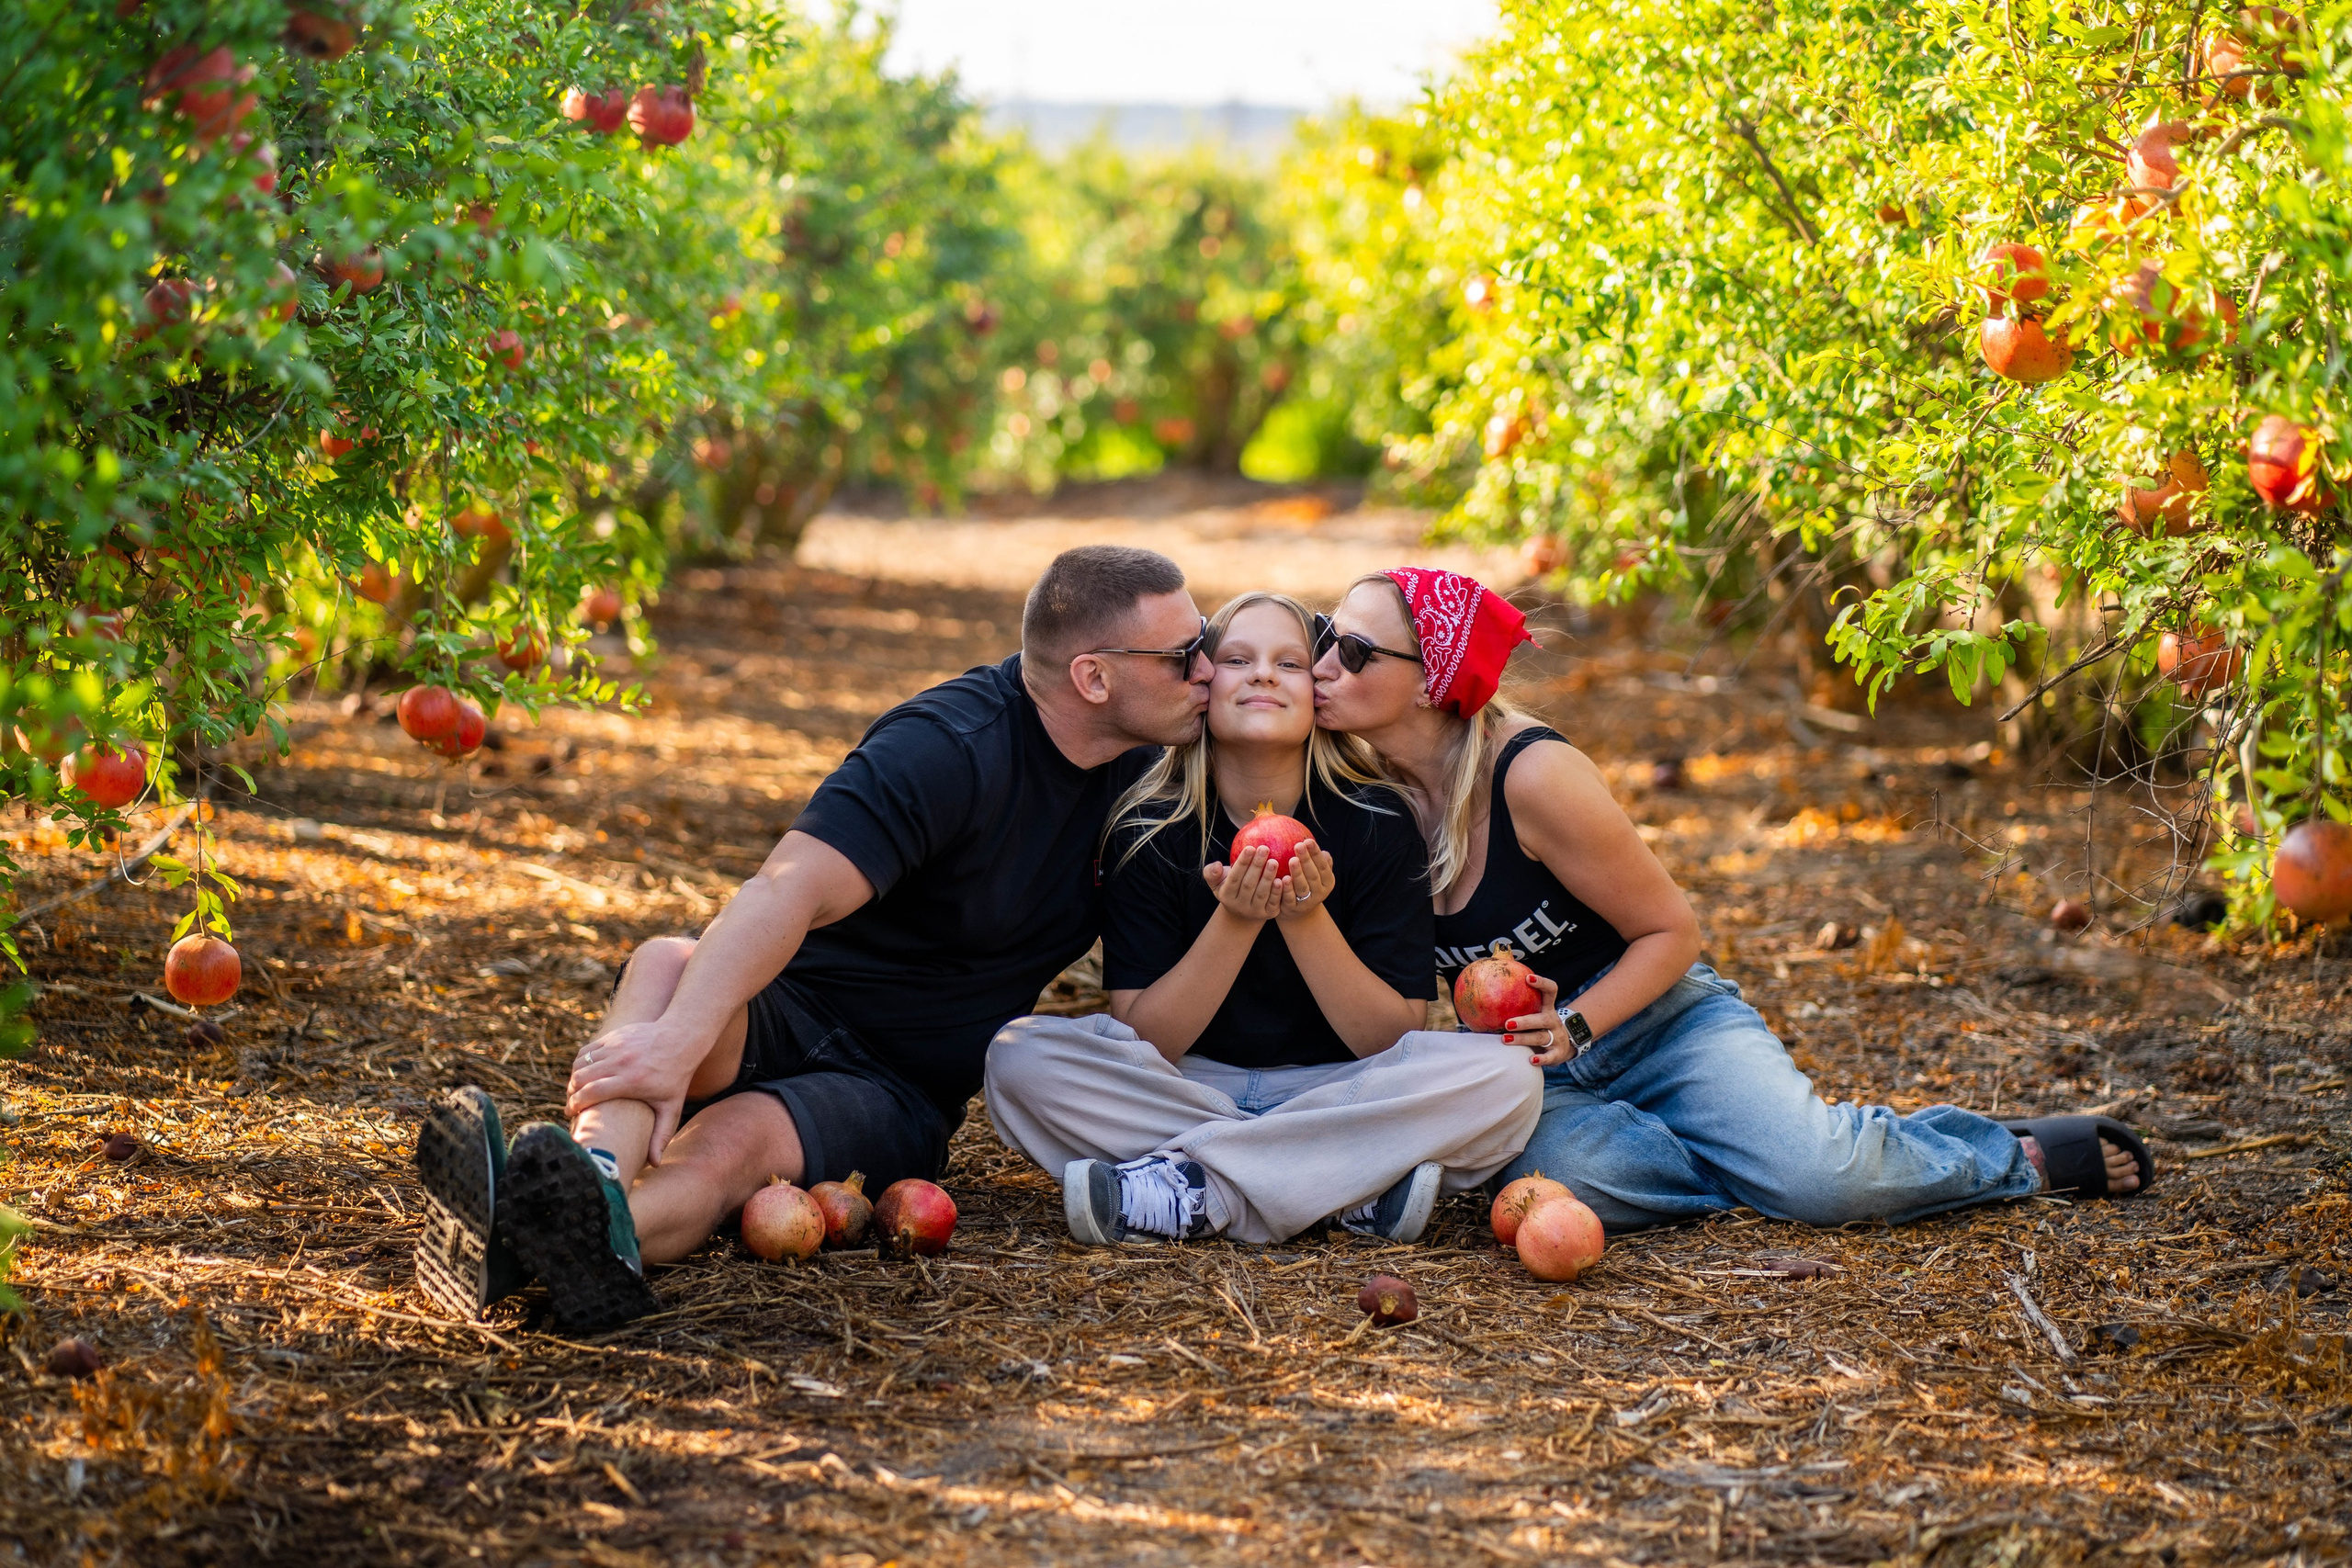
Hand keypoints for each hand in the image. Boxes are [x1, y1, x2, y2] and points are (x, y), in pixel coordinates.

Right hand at [566, 1017, 698, 1160]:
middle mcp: (621, 1062)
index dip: (575, 1104)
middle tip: (572, 1104)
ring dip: (574, 1078)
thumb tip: (654, 1164)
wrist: (681, 1039)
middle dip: (571, 1093)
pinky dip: (581, 1062)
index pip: (591, 1093)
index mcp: (631, 1081)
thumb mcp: (671, 1108)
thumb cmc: (676, 1078)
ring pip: (581, 1063)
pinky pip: (587, 1050)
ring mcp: (616, 1046)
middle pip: (580, 1078)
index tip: (571, 1114)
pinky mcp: (614, 1036)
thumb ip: (661, 1136)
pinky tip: (584, 1073)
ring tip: (576, 1091)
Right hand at [1201, 844, 1283, 923]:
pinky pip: (1273, 902)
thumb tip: (1217, 865)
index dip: (1242, 863)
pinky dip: (1278, 892)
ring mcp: (1254, 911)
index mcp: (1226, 895)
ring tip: (1274, 861)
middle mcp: (1239, 905)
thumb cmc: (1231, 888)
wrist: (1243, 914)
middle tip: (1265, 848)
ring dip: (1268, 877)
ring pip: (1261, 893)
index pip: (1234, 877)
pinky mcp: (1268, 914)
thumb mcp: (1217, 882)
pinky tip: (1283, 879)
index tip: (1250, 847)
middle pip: (1248, 884)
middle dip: (1257, 866)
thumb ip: (1211, 873)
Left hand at [1275, 839, 1333, 921]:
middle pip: (1313, 875)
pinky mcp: (1294, 908)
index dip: (1316, 853)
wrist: (1299, 911)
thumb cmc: (1306, 883)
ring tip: (1292, 860)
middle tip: (1298, 846)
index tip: (1308, 840)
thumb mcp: (1314, 872)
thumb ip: (1315, 859)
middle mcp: (1320, 892)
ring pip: (1302, 887)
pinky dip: (1286, 889)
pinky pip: (1290, 898)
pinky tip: (1281, 879)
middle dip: (1307, 860)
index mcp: (1328, 881)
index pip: (1323, 865)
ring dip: (1297, 873)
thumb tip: (1309, 838)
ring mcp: (1307, 902)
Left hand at [1501, 972, 1575, 1065]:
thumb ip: (1517, 1004)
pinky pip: (1550, 1056)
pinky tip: (1530, 1060)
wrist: (1563, 1046)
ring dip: (1523, 1038)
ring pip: (1541, 1037)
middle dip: (1524, 1021)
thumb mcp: (1534, 1013)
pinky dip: (1542, 1058)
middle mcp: (1553, 1021)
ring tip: (1505, 1039)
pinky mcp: (1558, 1053)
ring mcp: (1557, 1037)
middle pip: (1542, 1019)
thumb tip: (1487, 986)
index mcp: (1548, 1008)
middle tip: (1506, 1023)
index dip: (1542, 983)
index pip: (1550, 991)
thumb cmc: (1538, 1027)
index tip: (1527, 978)